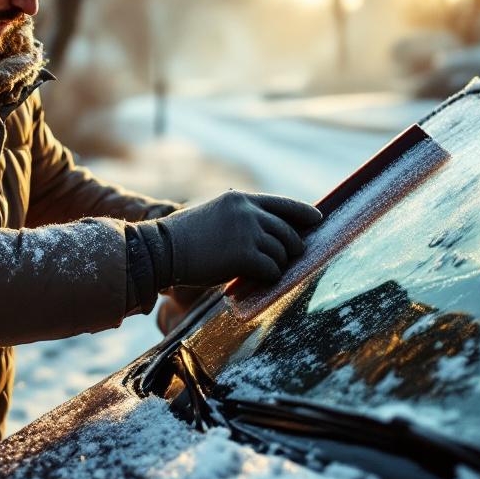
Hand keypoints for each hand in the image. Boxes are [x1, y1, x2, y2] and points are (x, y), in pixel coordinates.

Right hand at [158, 190, 321, 286]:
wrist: (162, 249)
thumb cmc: (185, 237)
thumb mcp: (216, 215)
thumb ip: (243, 219)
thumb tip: (271, 234)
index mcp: (242, 199)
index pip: (283, 204)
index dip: (304, 214)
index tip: (317, 220)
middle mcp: (249, 212)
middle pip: (288, 232)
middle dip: (291, 249)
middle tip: (284, 260)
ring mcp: (248, 232)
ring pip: (282, 253)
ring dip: (275, 265)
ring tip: (259, 270)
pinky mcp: (244, 255)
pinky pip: (272, 270)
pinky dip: (268, 277)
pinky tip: (255, 279)